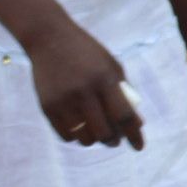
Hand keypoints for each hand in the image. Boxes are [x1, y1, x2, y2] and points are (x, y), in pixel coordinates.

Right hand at [27, 24, 142, 150]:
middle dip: (113, 140)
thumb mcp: (111, 66)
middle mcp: (83, 91)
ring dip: (94, 140)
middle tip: (114, 140)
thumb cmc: (86, 53)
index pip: (124, 115)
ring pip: (84, 138)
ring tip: (95, 134)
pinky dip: (75, 137)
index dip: (134, 134)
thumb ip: (123, 93)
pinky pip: (65, 135)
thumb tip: (135, 125)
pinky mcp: (47, 106)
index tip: (139, 147)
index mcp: (104, 79)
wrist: (48, 39)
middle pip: (104, 132)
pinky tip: (79, 130)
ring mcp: (63, 100)